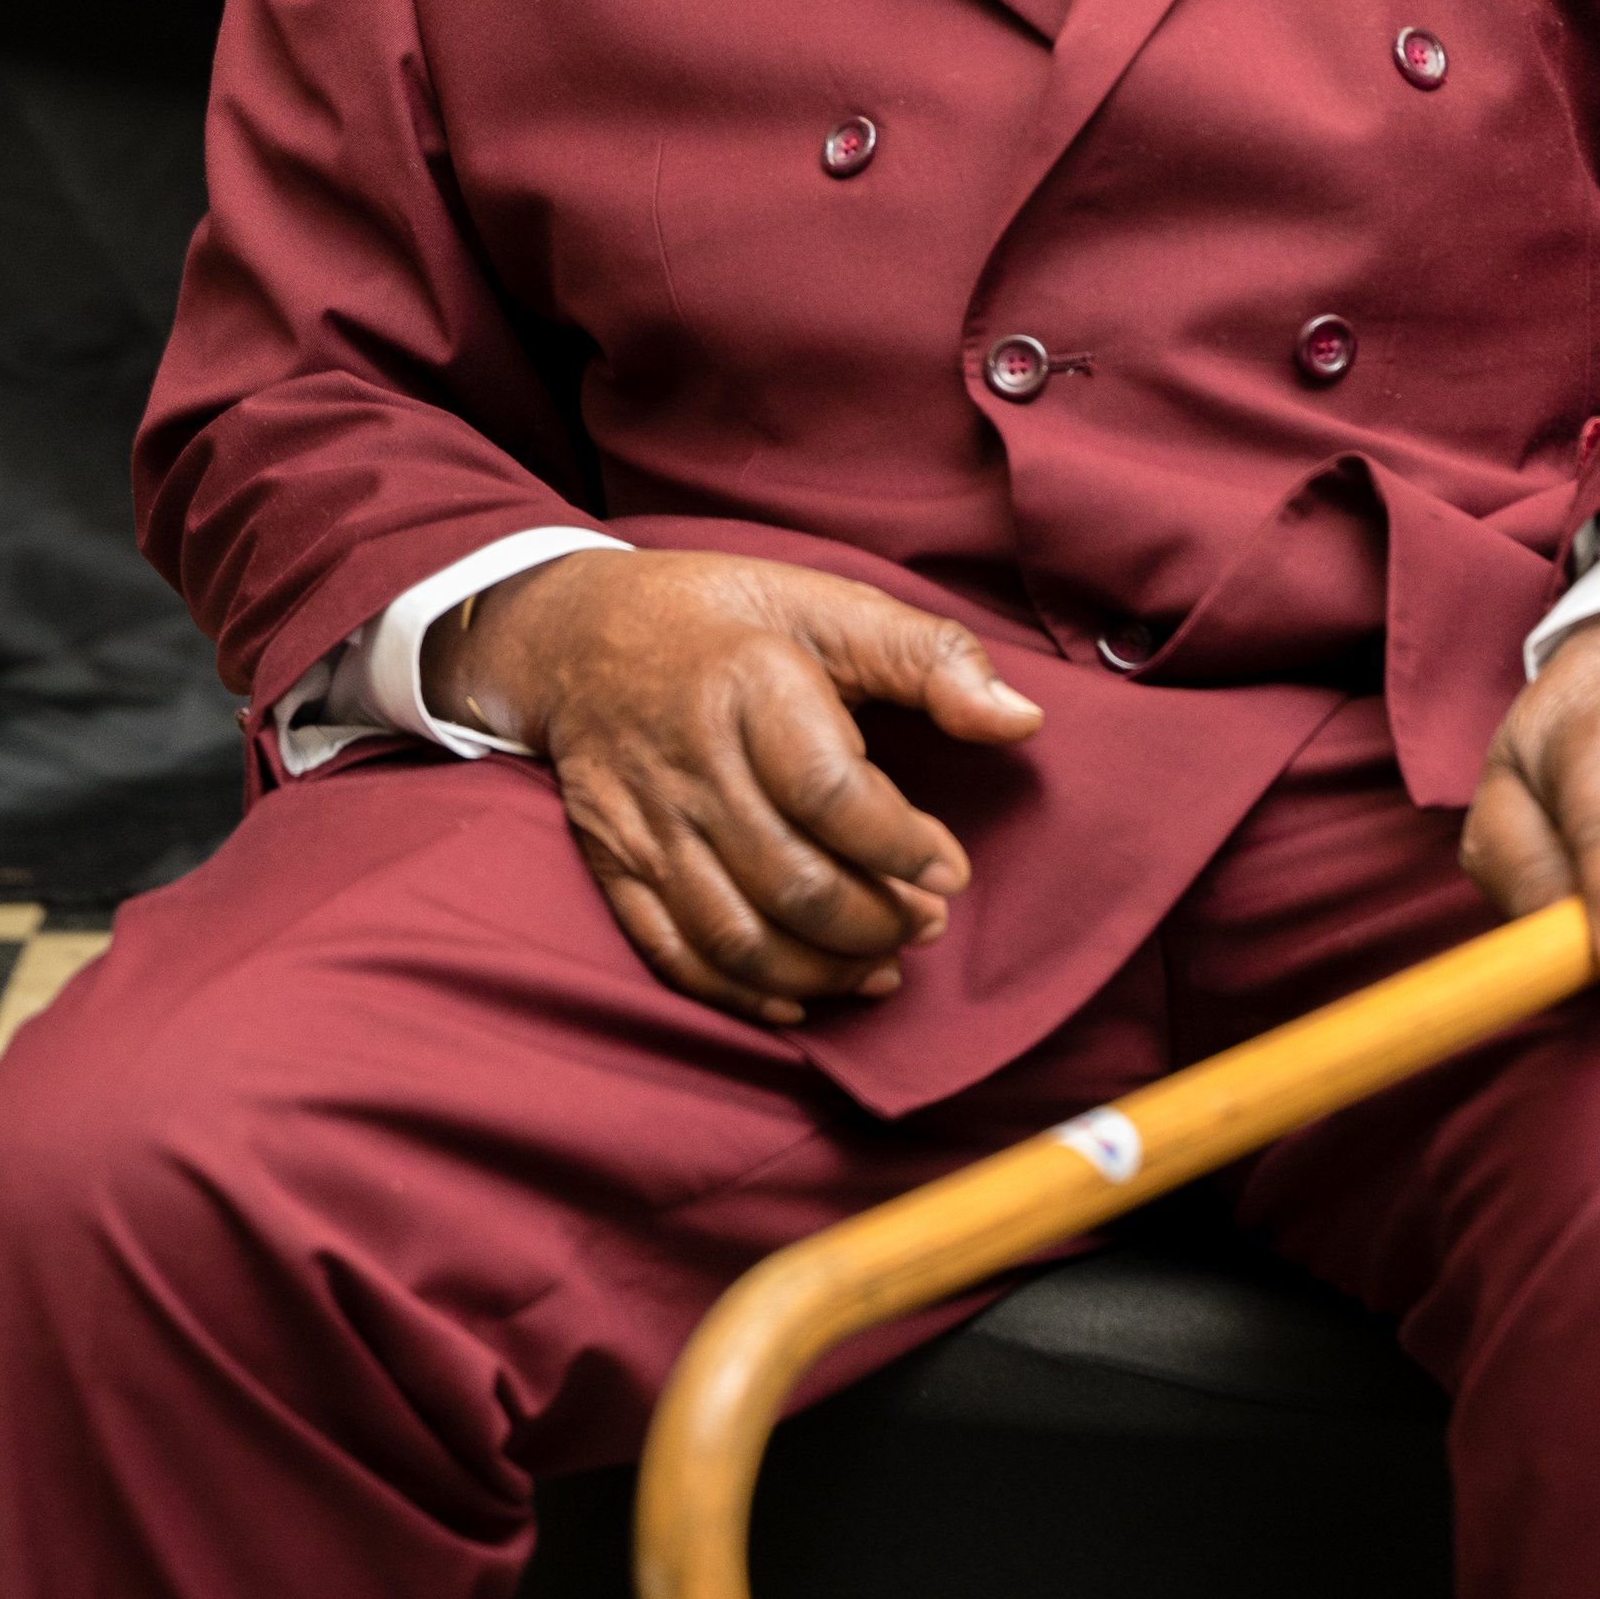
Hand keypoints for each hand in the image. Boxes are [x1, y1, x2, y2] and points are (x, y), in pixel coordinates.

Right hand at [421, 550, 1042, 1027]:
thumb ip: (932, 657)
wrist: (576, 633)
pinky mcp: (614, 863)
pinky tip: (802, 994)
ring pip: (738, 933)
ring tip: (881, 964)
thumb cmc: (727, 619)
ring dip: (823, 970)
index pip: (830, 792)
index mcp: (752, 683)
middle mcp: (693, 760)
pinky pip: (675, 954)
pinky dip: (743, 992)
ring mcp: (647, 821)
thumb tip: (1022, 719)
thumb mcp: (830, 603)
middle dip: (876, 921)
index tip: (951, 871)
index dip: (902, 847)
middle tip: (925, 923)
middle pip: (791, 879)